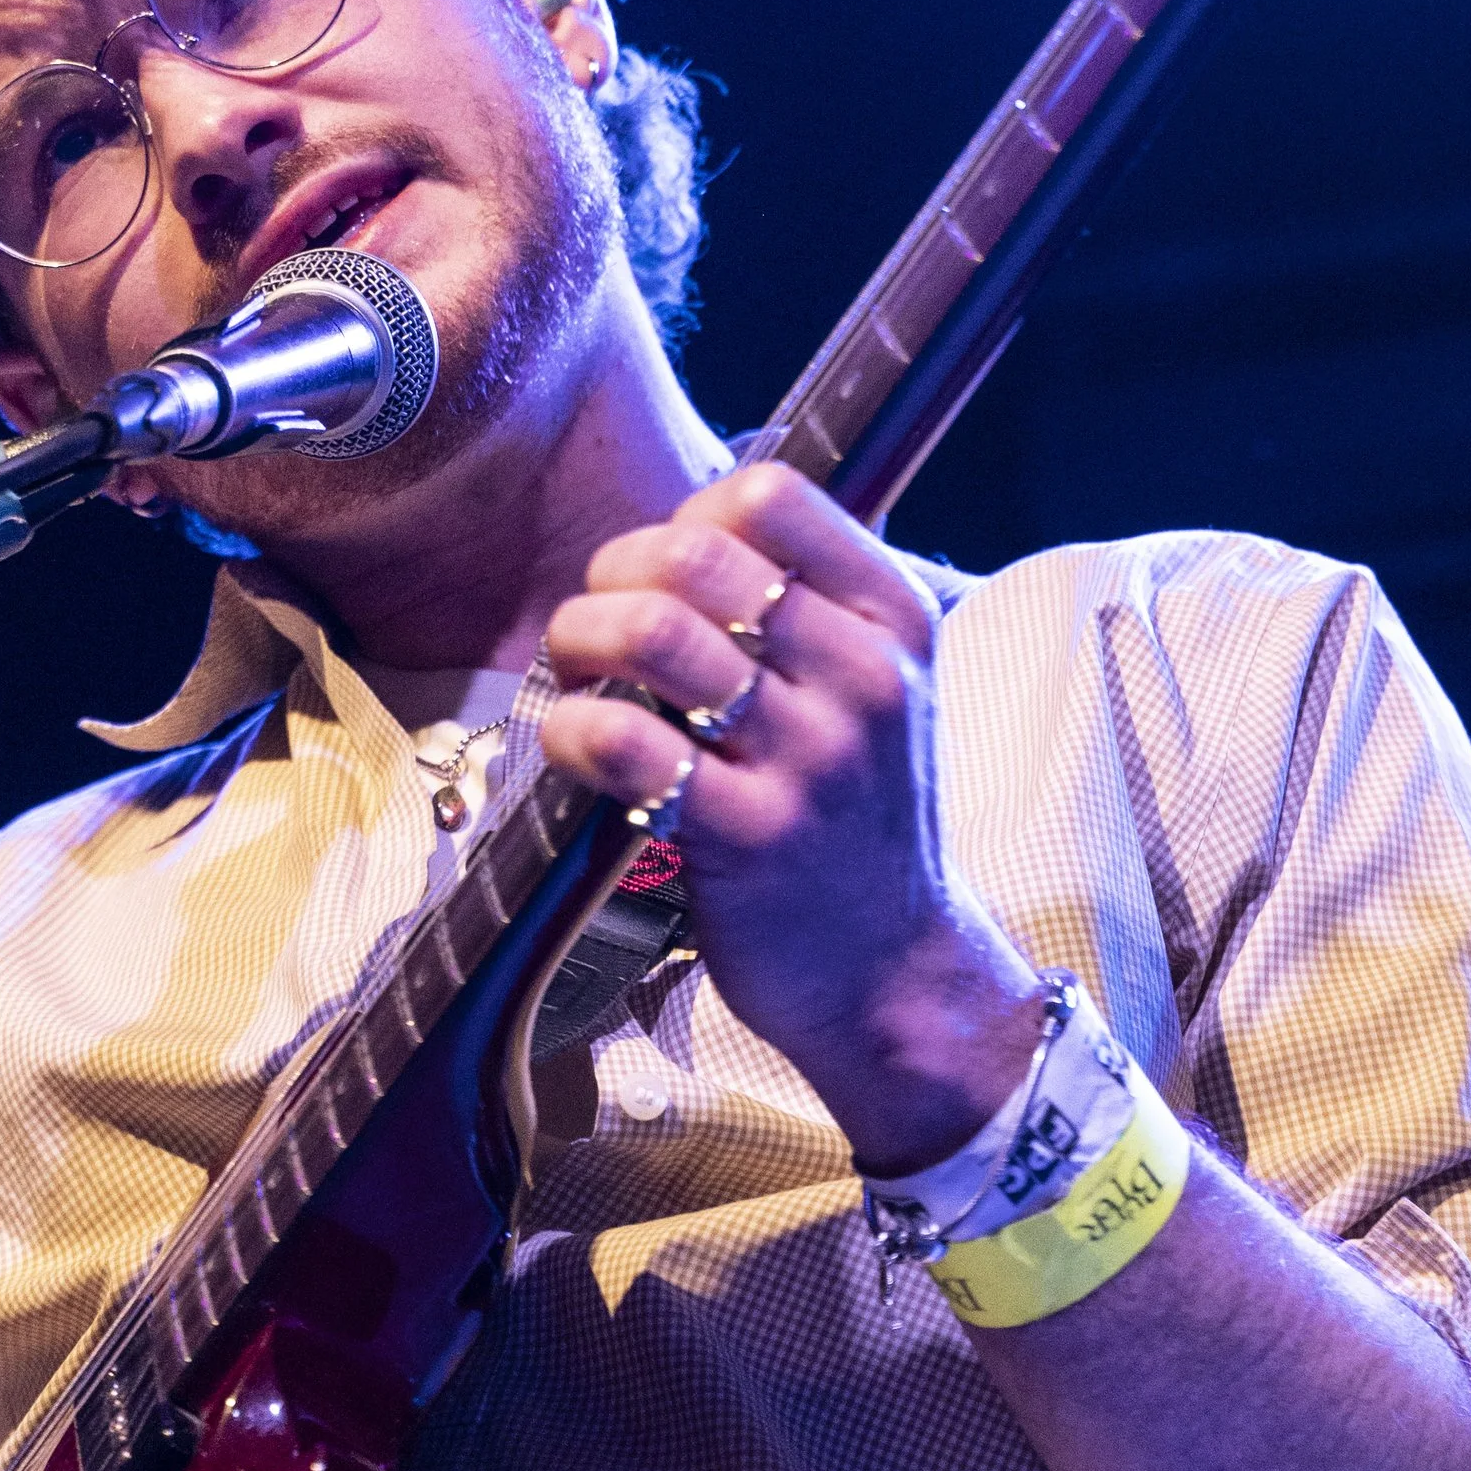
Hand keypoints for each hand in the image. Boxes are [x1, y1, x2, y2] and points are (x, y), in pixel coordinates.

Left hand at [540, 465, 1045, 1171]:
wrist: (897, 973)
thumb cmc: (859, 824)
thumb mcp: (878, 693)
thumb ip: (809, 609)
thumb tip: (688, 529)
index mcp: (895, 622)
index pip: (772, 497)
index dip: (685, 519)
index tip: (662, 576)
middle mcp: (864, 679)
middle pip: (694, 558)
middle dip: (610, 579)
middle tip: (593, 627)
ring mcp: (811, 760)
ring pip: (655, 635)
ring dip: (581, 641)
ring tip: (577, 678)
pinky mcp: (748, 837)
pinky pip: (626, 743)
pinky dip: (573, 728)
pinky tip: (575, 744)